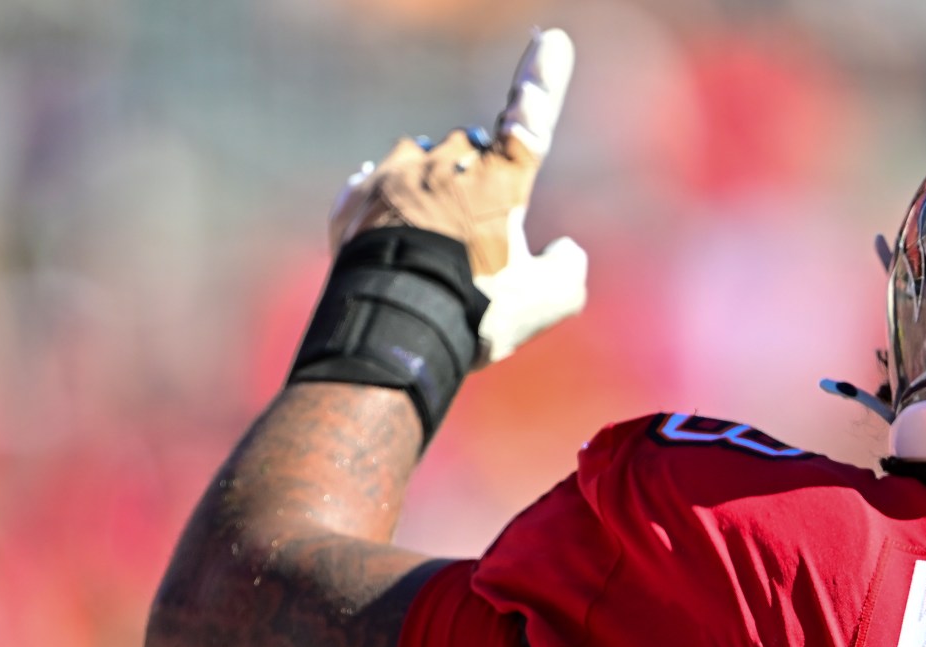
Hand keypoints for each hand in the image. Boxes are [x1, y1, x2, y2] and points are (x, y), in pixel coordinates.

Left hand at [329, 27, 587, 365]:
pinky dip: (387, 207)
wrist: (391, 329)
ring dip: (428, 189)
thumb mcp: (547, 303)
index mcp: (500, 182)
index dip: (543, 81)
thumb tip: (565, 250)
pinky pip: (374, 188)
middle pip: (468, 150)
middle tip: (475, 240)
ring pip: (419, 162)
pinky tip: (391, 238)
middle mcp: (447, 164)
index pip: (530, 122)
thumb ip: (569, 270)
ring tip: (429, 247)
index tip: (550, 39)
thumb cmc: (477, 312)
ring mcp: (395, 177)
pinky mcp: (356, 200)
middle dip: (475, 177)